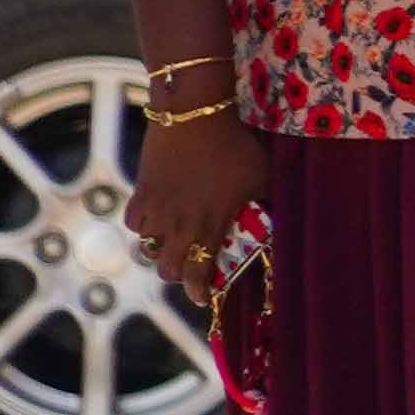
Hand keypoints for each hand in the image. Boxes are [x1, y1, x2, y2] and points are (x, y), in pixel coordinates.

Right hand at [126, 109, 268, 298]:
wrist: (195, 116)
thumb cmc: (237, 147)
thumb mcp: (263, 178)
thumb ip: (266, 203)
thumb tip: (280, 216)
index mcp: (209, 227)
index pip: (197, 273)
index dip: (198, 290)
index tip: (203, 297)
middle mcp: (178, 225)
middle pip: (167, 269)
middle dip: (179, 273)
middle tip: (190, 266)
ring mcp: (156, 209)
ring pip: (148, 247)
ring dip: (160, 250)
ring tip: (173, 242)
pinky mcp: (141, 191)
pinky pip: (134, 222)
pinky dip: (144, 226)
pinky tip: (155, 219)